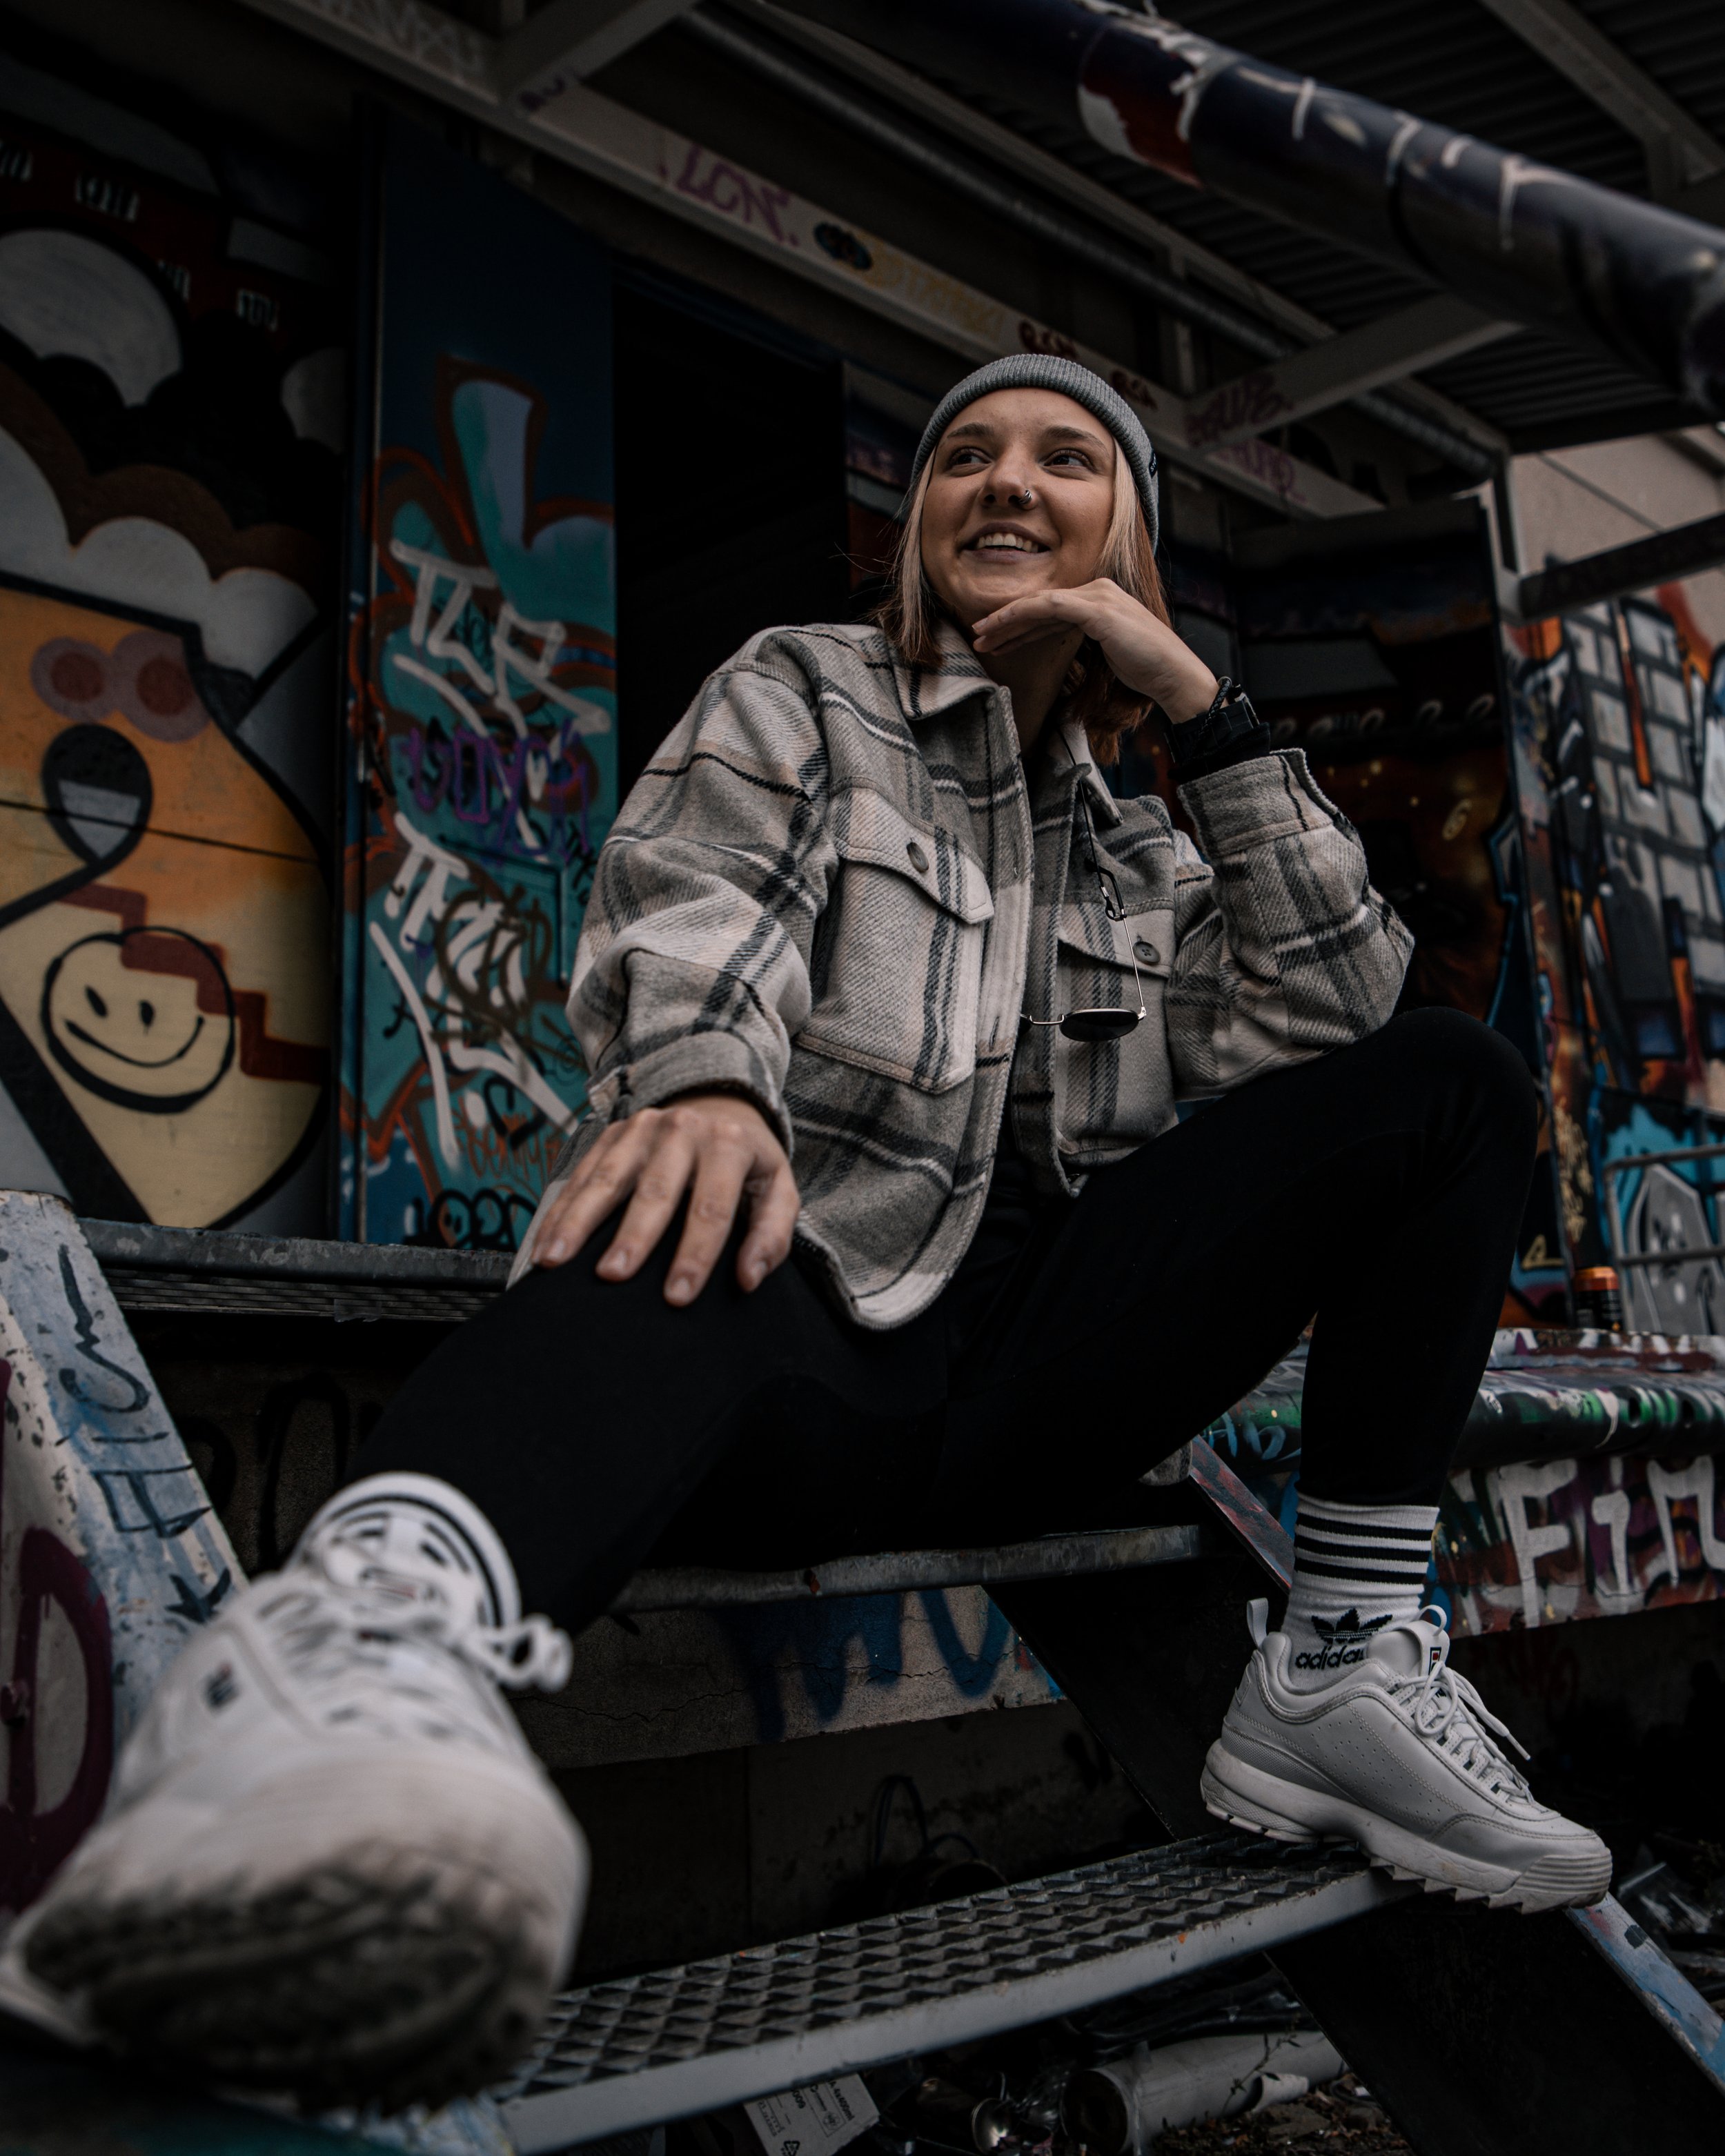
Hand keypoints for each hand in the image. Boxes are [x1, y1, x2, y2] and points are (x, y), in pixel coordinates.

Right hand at [531, 1092, 798, 1305]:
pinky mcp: (611, 1133)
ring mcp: (642, 1128)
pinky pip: (580, 1174)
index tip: (677, 1297)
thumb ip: (772, 1235)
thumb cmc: (748, 1165)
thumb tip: (748, 1277)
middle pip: (655, 1190)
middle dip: (633, 1236)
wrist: (719, 1105)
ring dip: (578, 1221)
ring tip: (555, 1260)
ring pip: (607, 1178)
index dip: (695, 1254)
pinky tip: (544, 1244)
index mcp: (729, 1145)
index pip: (712, 1207)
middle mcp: (683, 1130)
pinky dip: (560, 1211)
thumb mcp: (778, 1190)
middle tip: (612, 1277)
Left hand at [971, 578, 1218, 722]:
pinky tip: (1002, 627)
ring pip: (1040, 604)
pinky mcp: (1097, 609)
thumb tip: (1059, 650)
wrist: (1173, 674)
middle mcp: (1097, 590)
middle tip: (977, 636)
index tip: (994, 639)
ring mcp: (1098, 596)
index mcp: (1099, 598)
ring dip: (1006, 620)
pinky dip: (1023, 615)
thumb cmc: (1145, 669)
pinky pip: (1050, 607)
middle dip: (1007, 622)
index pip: (1050, 609)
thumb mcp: (1108, 651)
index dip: (1019, 624)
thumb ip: (1085, 641)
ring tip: (980, 636)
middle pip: (1041, 604)